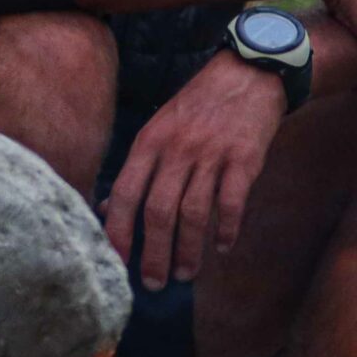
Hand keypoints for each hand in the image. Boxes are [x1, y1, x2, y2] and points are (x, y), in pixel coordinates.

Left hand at [101, 52, 286, 290]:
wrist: (248, 73)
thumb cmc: (198, 106)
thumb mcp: (158, 128)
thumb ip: (137, 168)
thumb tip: (108, 208)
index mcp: (150, 142)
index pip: (126, 193)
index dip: (119, 231)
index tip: (116, 262)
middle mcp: (177, 150)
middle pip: (158, 211)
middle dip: (154, 253)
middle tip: (153, 283)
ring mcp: (211, 155)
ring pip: (194, 213)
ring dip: (188, 250)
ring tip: (185, 274)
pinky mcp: (244, 159)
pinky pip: (232, 203)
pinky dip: (227, 230)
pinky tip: (223, 248)